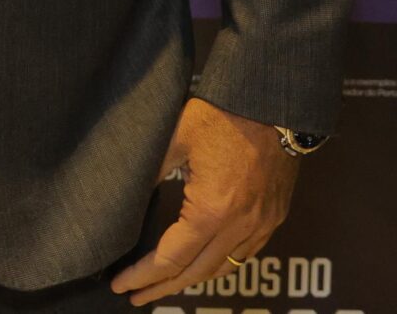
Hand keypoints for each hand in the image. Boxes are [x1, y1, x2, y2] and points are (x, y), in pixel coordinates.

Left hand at [108, 98, 296, 306]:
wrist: (274, 103)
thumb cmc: (222, 116)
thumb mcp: (175, 138)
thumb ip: (151, 171)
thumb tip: (125, 192)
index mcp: (211, 211)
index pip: (170, 259)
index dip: (143, 275)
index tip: (122, 284)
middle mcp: (239, 226)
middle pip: (196, 274)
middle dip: (162, 288)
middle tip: (136, 297)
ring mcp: (261, 225)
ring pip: (223, 268)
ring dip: (192, 280)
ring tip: (165, 285)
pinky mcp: (274, 217)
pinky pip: (244, 255)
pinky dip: (220, 264)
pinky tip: (204, 264)